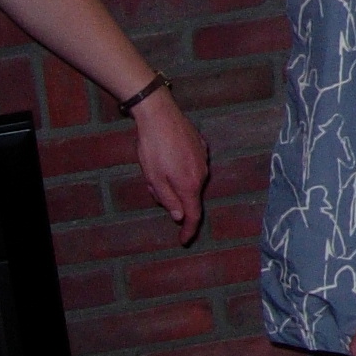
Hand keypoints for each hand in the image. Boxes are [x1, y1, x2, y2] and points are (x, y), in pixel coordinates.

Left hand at [133, 91, 209, 242]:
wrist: (161, 115)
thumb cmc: (154, 149)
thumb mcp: (154, 178)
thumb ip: (168, 199)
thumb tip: (179, 216)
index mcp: (189, 185)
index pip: (193, 215)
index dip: (189, 230)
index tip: (184, 241)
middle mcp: (202, 174)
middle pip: (189, 195)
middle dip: (172, 197)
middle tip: (151, 185)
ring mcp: (204, 159)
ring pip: (189, 179)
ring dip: (174, 180)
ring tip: (155, 166)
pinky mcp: (201, 145)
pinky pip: (192, 164)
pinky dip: (180, 166)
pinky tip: (168, 154)